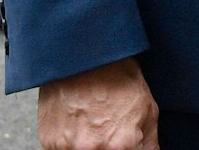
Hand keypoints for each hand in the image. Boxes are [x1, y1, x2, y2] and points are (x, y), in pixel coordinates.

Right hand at [38, 58, 158, 149]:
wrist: (83, 57)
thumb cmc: (117, 76)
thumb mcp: (147, 107)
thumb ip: (149, 142)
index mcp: (121, 144)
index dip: (131, 149)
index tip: (128, 143)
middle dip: (111, 147)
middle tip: (110, 128)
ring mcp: (67, 148)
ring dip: (90, 145)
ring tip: (95, 122)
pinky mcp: (49, 143)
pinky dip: (72, 142)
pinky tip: (80, 122)